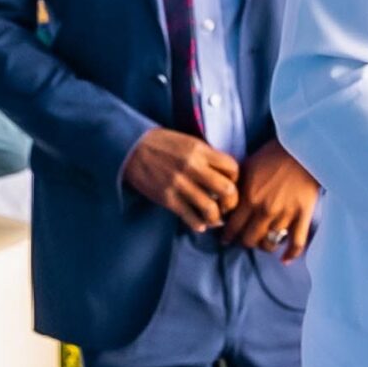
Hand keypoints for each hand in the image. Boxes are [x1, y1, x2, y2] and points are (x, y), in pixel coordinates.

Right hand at [123, 127, 240, 232]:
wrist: (132, 148)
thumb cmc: (162, 143)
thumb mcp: (188, 142)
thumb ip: (207, 156)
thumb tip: (224, 174)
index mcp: (200, 150)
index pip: (232, 167)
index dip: (236, 178)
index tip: (231, 183)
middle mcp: (193, 167)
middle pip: (227, 190)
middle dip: (231, 202)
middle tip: (227, 205)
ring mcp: (179, 184)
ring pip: (210, 208)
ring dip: (216, 217)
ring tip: (214, 218)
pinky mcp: (167, 198)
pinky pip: (190, 217)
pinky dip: (198, 224)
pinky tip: (199, 224)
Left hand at [220, 139, 319, 260]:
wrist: (302, 148)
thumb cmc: (272, 155)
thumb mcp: (246, 167)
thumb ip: (234, 187)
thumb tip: (222, 203)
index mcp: (248, 197)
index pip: (231, 227)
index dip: (227, 236)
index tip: (225, 238)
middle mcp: (264, 210)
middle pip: (248, 240)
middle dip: (243, 242)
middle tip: (243, 239)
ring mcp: (284, 214)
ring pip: (269, 244)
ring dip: (263, 246)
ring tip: (262, 242)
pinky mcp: (303, 216)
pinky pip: (296, 243)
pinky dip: (290, 254)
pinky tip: (285, 260)